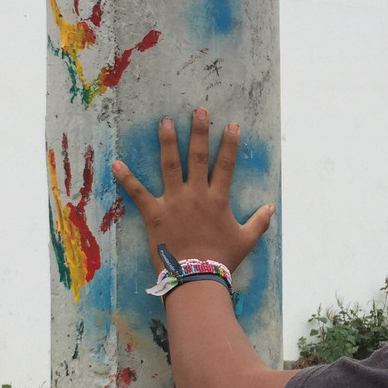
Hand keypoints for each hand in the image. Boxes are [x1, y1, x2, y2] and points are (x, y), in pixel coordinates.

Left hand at [112, 107, 274, 273]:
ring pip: (170, 166)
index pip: (225, 164)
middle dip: (199, 131)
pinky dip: (127, 178)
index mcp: (218, 199)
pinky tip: (117, 163)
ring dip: (167, 142)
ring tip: (165, 122)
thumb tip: (270, 208)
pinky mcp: (154, 214)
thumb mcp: (246, 240)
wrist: (196, 278)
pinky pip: (138, 193)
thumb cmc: (221, 259)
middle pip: (198, 157)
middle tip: (197, 110)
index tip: (230, 125)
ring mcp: (173, 202)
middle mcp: (196, 194)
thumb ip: (259, 222)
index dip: (228, 143)